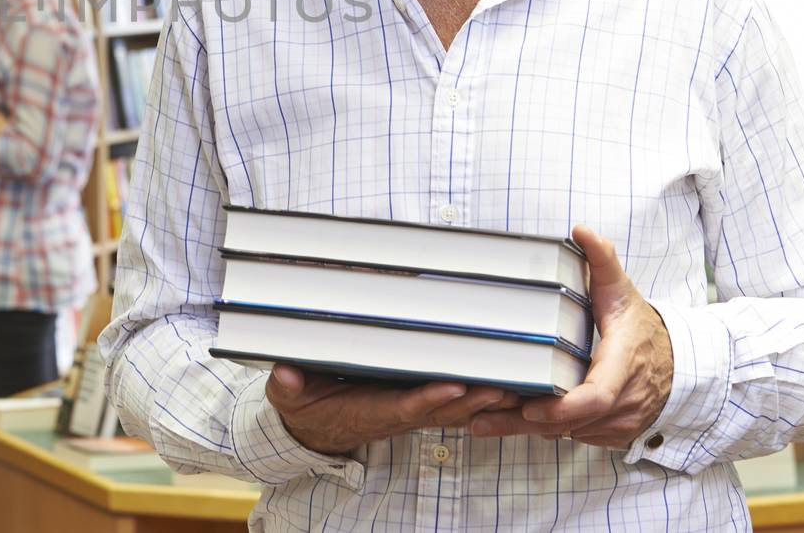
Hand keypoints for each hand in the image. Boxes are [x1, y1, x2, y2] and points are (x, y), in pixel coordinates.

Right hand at [267, 365, 519, 455]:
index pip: (403, 405)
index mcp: (368, 411)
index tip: (453, 387)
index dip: (429, 399)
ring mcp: (409, 410)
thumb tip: (286, 373)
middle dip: (473, 401)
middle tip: (503, 387)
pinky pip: (453, 403)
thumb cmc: (304, 407)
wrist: (312, 430)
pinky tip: (506, 384)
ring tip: (517, 385)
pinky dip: (480, 397)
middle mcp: (395, 414)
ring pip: (454, 409)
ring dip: (484, 400)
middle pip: (441, 410)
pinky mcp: (415, 403)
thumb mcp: (288, 397)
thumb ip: (287, 386)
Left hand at [470, 225, 672, 448]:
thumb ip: (602, 260)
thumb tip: (582, 230)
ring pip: (567, 434)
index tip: (530, 408)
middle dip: (525, 422)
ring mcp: (619, 423)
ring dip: (527, 429)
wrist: (676, 364)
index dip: (562, 408)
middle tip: (479, 416)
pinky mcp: (610, 435)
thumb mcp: (621, 290)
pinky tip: (508, 421)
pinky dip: (544, 431)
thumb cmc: (640, 326)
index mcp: (623, 364)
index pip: (596, 397)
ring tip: (482, 420)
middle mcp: (623, 401)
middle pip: (570, 423)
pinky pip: (572, 437)